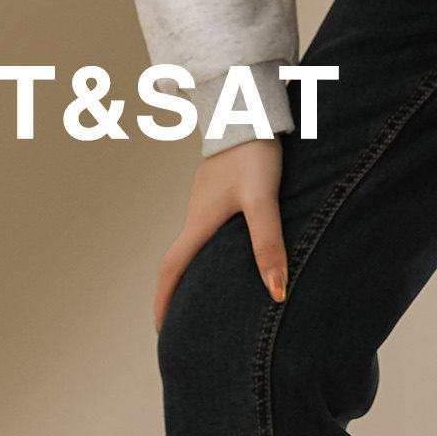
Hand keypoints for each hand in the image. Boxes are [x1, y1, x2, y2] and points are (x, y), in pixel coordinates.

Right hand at [154, 138, 286, 331]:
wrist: (250, 104)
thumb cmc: (254, 149)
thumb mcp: (262, 200)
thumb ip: (268, 245)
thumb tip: (276, 293)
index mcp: (199, 222)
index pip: (172, 270)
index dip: (165, 302)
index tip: (161, 331)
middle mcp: (198, 215)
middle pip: (181, 262)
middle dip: (178, 295)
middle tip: (183, 326)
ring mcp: (209, 202)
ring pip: (198, 247)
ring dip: (197, 274)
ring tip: (210, 302)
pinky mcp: (224, 193)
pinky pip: (213, 232)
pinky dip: (214, 255)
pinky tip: (234, 262)